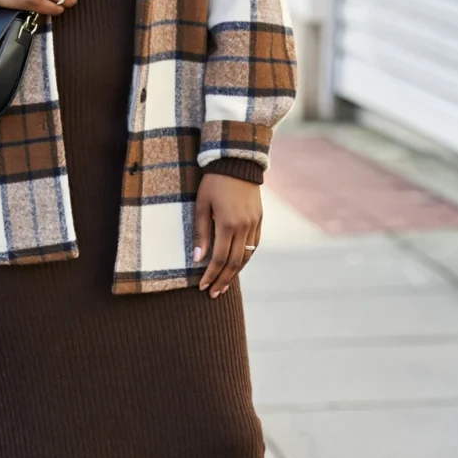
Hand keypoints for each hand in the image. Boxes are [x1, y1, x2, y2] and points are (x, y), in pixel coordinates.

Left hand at [193, 174, 261, 297]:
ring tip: (224, 285)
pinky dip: (245, 258)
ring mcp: (254, 224)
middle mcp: (244, 227)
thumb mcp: (201, 206)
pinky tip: (237, 266)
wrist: (237, 163)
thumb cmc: (213, 183)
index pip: (220, 258)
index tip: (202, 287)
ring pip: (247, 256)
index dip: (211, 275)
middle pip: (235, 263)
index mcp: (228, 224)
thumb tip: (198, 259)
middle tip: (214, 293)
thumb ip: (201, 233)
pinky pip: (254, 245)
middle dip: (223, 280)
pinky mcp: (259, 220)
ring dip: (235, 273)